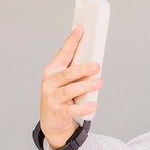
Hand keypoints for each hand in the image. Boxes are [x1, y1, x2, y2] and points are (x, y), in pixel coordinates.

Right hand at [40, 26, 103, 149]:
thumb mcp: (66, 80)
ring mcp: (52, 98)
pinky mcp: (58, 112)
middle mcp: (50, 82)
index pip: (63, 53)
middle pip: (67, 73)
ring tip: (99, 83)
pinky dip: (84, 107)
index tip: (81, 29)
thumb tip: (96, 57)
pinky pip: (73, 109)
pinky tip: (94, 104)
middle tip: (97, 65)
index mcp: (52, 70)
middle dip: (82, 69)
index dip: (72, 41)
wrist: (52, 120)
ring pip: (70, 90)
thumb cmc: (62, 94)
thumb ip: (77, 69)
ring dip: (86, 86)